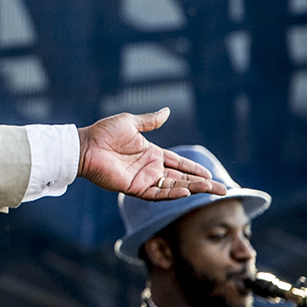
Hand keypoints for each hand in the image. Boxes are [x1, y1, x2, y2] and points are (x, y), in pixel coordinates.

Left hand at [76, 108, 226, 199]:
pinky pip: (156, 194)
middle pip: (181, 178)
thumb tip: (167, 111)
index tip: (210, 174)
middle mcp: (150, 168)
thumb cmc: (103, 133)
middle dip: (202, 184)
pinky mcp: (134, 188)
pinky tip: (186, 192)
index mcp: (151, 153)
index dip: (194, 168)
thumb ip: (150, 121)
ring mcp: (143, 179)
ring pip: (173, 187)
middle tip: (222, 189)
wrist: (85, 145)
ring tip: (210, 189)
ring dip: (192, 188)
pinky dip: (171, 194)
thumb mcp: (130, 122)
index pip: (178, 163)